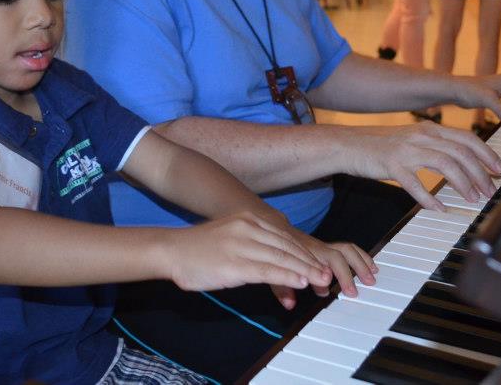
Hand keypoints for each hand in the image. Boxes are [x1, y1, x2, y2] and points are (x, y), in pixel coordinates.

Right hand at [166, 212, 330, 298]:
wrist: (172, 250)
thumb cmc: (200, 248)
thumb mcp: (232, 233)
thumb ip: (253, 240)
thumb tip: (274, 255)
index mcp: (249, 219)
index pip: (285, 236)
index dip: (305, 251)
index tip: (319, 263)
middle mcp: (249, 228)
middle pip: (288, 247)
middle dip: (310, 262)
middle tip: (328, 275)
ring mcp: (243, 245)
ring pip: (282, 258)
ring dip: (305, 271)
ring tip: (320, 280)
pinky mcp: (235, 264)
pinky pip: (268, 270)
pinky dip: (287, 277)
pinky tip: (300, 282)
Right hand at [348, 123, 500, 208]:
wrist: (348, 144)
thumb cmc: (380, 145)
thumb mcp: (412, 138)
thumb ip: (435, 145)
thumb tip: (461, 159)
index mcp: (429, 129)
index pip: (467, 138)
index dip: (487, 154)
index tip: (499, 170)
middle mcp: (421, 136)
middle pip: (461, 152)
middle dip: (481, 173)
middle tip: (490, 190)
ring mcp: (407, 150)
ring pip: (445, 164)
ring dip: (464, 183)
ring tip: (473, 199)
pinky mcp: (392, 165)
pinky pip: (416, 184)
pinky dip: (430, 198)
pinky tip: (440, 208)